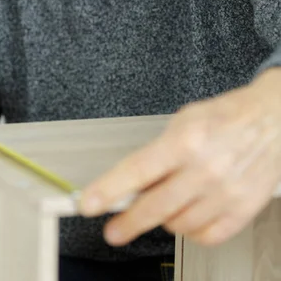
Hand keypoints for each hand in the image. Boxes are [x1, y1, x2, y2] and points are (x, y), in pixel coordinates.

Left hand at [79, 71, 280, 246]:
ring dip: (164, 219)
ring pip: (179, 225)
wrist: (272, 120)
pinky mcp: (243, 209)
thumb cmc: (225, 116)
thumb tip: (131, 181)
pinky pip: (207, 236)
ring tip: (167, 203)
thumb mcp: (184, 120)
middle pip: (155, 206)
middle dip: (128, 222)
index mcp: (187, 140)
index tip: (89, 204)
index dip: (110, 189)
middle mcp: (206, 168)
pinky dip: (191, 230)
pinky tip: (188, 214)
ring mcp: (226, 192)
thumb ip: (158, 150)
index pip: (138, 170)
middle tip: (114, 230)